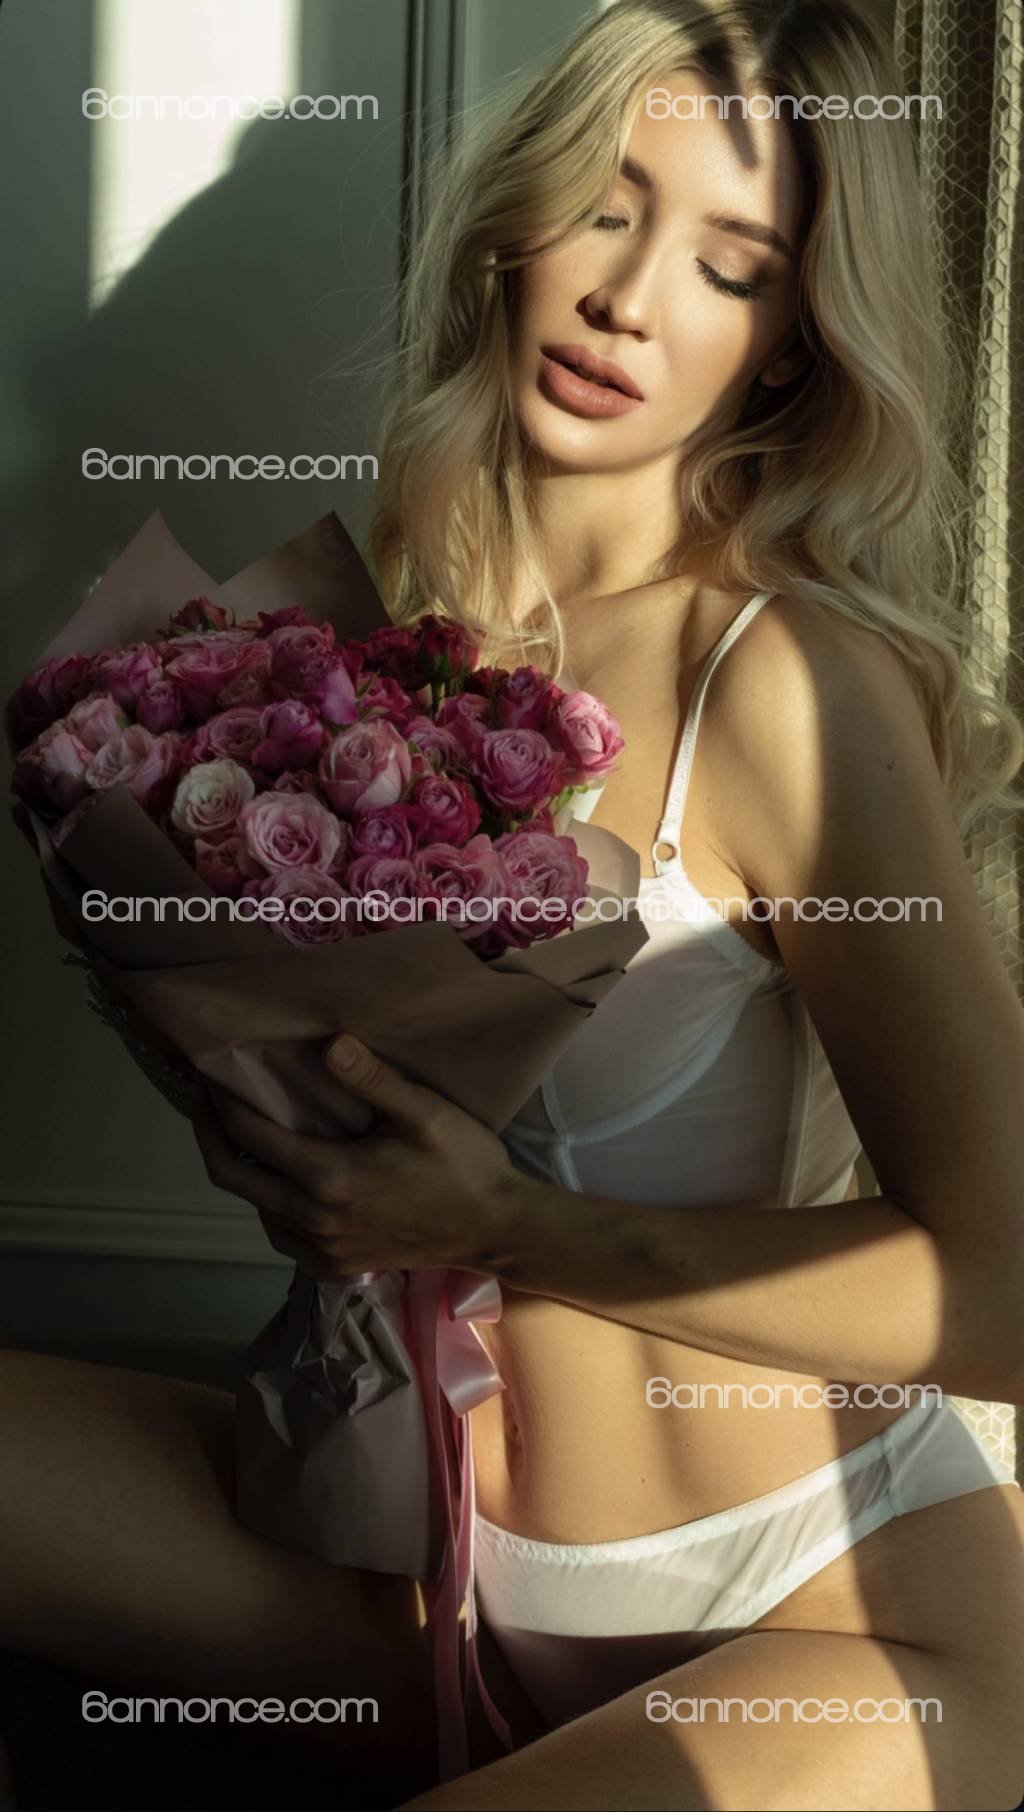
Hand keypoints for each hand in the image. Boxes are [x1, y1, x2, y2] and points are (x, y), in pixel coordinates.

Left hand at [190, 1034, 523, 1279]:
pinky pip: (281, 1236)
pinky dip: (269, 1205)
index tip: (207, 1075)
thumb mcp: (424, 1113)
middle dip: (212, 1135)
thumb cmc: (464, 1165)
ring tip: (242, 1133)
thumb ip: (372, 1079)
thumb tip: (327, 1043)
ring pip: (256, 1209)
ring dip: (243, 1171)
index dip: (220, 1104)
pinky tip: (282, 1180)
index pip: (251, 1137)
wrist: (496, 1228)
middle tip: (205, 1100)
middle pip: (234, 1178)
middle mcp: (315, 1221)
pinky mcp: (336, 1268)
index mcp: (329, 1179)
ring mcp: (323, 1251)